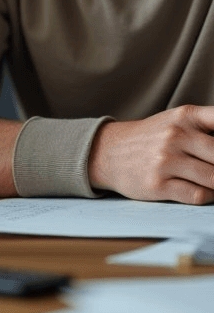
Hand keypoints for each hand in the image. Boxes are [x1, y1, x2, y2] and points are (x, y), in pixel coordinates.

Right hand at [88, 106, 213, 203]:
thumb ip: (207, 129)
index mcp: (184, 116)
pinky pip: (199, 195)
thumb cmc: (151, 138)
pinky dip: (207, 196)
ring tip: (210, 180)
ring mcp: (165, 160)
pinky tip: (201, 189)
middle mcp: (175, 135)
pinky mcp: (158, 184)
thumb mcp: (176, 121)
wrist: (108, 151)